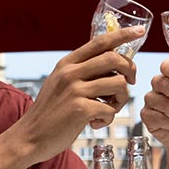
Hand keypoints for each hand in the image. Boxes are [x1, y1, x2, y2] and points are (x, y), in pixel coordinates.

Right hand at [14, 27, 142, 158]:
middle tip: (129, 83)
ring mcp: (75, 90)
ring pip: (119, 84)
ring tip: (108, 109)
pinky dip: (108, 119)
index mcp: (67, 63)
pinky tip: (95, 124)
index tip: (140, 31)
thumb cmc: (50, 112)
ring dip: (121, 99)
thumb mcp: (60, 83)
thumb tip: (111, 63)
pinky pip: (110, 109)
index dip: (123, 34)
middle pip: (115, 59)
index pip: (100, 41)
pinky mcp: (80, 110)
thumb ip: (80, 71)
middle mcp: (70, 72)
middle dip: (130, 70)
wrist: (29, 137)